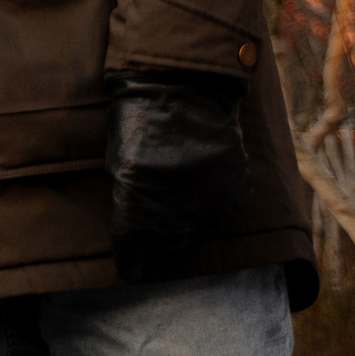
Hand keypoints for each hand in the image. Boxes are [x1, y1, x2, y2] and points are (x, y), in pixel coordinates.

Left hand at [106, 67, 251, 280]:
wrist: (182, 87)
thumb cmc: (138, 120)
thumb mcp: (118, 162)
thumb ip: (126, 201)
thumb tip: (134, 233)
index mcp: (137, 206)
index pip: (133, 251)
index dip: (130, 261)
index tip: (130, 268)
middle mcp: (175, 214)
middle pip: (168, 243)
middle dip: (158, 237)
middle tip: (153, 220)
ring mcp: (209, 205)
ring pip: (196, 228)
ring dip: (186, 216)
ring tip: (178, 184)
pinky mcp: (236, 194)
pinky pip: (220, 209)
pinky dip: (210, 199)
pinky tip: (200, 176)